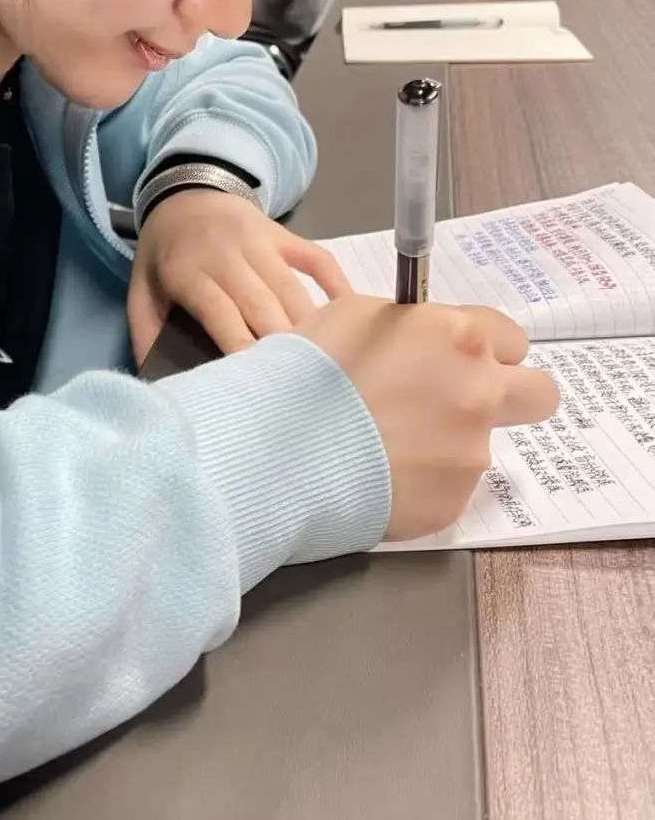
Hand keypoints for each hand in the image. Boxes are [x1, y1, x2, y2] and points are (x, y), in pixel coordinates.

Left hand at [128, 189, 349, 364]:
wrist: (184, 194)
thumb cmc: (164, 254)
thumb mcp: (141, 289)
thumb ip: (144, 332)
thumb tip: (157, 380)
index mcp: (187, 271)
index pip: (220, 312)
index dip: (242, 345)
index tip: (259, 382)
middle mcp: (227, 254)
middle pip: (262, 304)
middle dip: (282, 344)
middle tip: (296, 383)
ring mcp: (260, 241)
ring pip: (291, 289)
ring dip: (309, 327)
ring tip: (323, 364)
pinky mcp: (284, 235)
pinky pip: (318, 259)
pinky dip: (337, 285)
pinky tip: (347, 319)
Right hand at [295, 297, 558, 539]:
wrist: (279, 446)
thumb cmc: (307, 368)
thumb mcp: (355, 316)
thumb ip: (410, 326)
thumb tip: (422, 340)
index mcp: (459, 337)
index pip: (511, 337)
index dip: (481, 348)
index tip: (453, 359)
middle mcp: (479, 393)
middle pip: (539, 393)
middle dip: (509, 394)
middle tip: (460, 402)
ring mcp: (470, 453)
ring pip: (482, 443)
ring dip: (448, 441)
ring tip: (385, 446)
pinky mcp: (451, 504)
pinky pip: (448, 487)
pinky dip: (421, 482)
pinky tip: (376, 474)